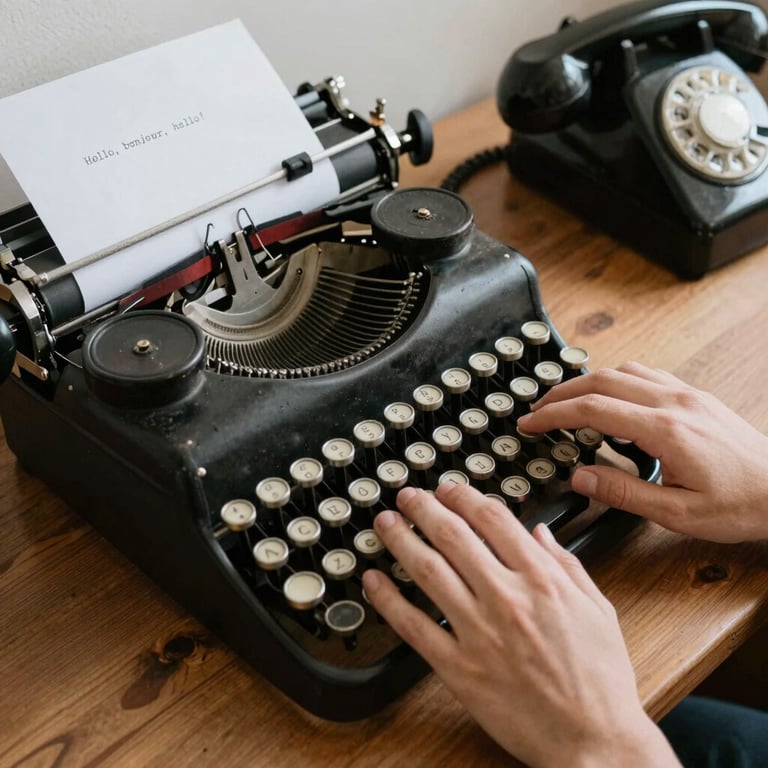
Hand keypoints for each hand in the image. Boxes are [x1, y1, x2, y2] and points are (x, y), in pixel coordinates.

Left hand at [362, 484, 679, 766]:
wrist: (594, 741)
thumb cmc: (600, 679)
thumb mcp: (598, 610)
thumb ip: (567, 564)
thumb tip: (541, 531)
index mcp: (542, 580)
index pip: (493, 519)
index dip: (464, 497)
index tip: (448, 489)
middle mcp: (507, 598)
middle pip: (453, 536)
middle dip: (424, 508)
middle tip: (406, 496)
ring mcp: (479, 632)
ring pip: (428, 571)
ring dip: (401, 541)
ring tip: (385, 523)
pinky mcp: (459, 668)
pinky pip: (414, 627)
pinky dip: (389, 600)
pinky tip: (373, 580)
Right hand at [517, 361, 767, 542]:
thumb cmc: (740, 505)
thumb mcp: (678, 513)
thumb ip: (624, 493)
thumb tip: (580, 476)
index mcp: (665, 430)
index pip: (593, 409)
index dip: (553, 415)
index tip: (530, 423)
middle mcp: (674, 402)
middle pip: (601, 380)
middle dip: (561, 393)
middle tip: (537, 410)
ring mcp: (686, 394)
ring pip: (623, 370)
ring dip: (587, 382)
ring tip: (566, 402)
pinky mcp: (695, 396)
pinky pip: (646, 373)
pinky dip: (616, 379)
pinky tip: (609, 396)